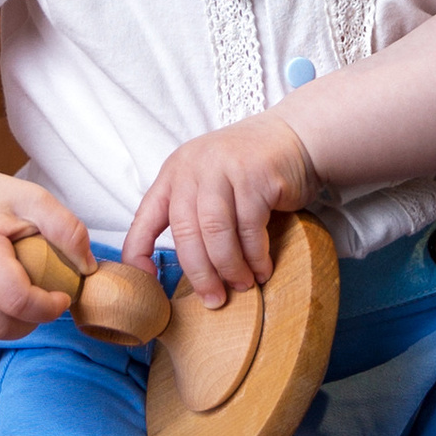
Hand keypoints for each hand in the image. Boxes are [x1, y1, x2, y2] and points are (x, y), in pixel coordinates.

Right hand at [0, 158, 95, 340]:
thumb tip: (87, 268)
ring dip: (11, 319)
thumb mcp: (32, 198)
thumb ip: (67, 229)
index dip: (48, 307)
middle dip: (31, 319)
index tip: (63, 296)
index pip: (18, 302)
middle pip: (2, 327)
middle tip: (42, 295)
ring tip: (18, 287)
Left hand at [125, 113, 317, 303]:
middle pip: (185, 231)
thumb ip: (193, 215)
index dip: (138, 255)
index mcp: (174, 173)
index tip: (148, 285)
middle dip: (199, 273)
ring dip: (229, 267)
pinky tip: (262, 268)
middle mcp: (193, 167)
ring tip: (241, 285)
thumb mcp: (210, 183)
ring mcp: (223, 168)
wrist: (297, 136)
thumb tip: (185, 271)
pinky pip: (250, 227)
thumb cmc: (251, 169)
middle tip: (213, 299)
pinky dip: (255, 256)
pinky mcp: (255, 175)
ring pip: (216, 232)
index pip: (144, 219)